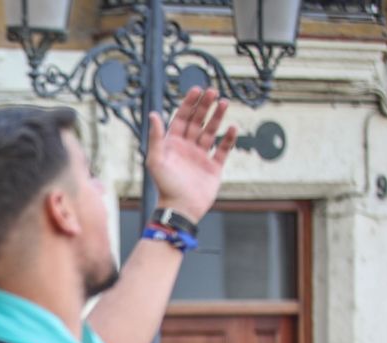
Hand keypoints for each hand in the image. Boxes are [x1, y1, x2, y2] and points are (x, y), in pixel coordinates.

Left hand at [146, 87, 237, 222]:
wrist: (181, 209)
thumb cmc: (165, 186)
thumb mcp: (156, 160)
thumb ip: (156, 137)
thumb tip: (153, 114)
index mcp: (172, 145)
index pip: (181, 118)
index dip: (189, 104)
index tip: (197, 90)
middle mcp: (187, 148)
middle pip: (197, 122)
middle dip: (205, 106)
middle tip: (213, 91)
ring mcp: (200, 157)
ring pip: (211, 132)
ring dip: (217, 117)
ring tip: (224, 103)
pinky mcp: (213, 168)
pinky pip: (223, 150)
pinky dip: (228, 139)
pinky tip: (233, 128)